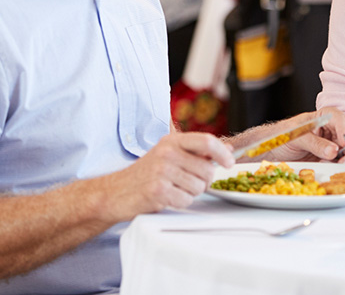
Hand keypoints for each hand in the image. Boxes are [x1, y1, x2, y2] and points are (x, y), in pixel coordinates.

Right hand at [112, 133, 232, 219]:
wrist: (115, 192)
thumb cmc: (145, 174)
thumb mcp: (168, 155)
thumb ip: (196, 151)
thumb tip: (227, 149)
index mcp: (171, 141)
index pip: (206, 141)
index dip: (222, 153)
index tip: (229, 163)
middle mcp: (167, 153)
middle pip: (207, 169)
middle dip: (204, 181)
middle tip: (188, 183)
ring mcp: (161, 172)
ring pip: (199, 187)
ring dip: (191, 193)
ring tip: (174, 189)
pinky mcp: (158, 191)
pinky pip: (186, 200)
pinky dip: (181, 203)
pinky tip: (167, 198)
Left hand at [268, 107, 344, 162]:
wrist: (269, 151)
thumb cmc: (280, 136)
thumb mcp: (296, 137)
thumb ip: (315, 143)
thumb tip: (333, 151)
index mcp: (321, 118)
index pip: (337, 118)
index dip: (343, 127)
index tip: (343, 141)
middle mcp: (327, 131)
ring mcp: (327, 146)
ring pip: (343, 151)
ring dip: (344, 158)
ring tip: (339, 164)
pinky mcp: (325, 160)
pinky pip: (335, 163)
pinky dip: (336, 166)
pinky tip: (331, 167)